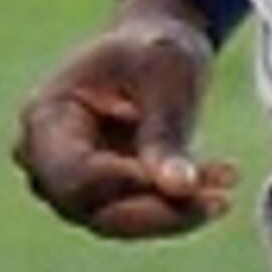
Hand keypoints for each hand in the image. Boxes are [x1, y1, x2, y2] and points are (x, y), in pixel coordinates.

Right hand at [13, 1, 236, 241]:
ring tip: (226, 186)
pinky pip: (142, 217)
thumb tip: (180, 188)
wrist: (159, 51)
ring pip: (119, 222)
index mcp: (46, 116)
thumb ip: (166, 130)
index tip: (181, 182)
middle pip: (92, 208)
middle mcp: (48, 159)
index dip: (123, 185)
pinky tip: (222, 182)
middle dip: (158, 209)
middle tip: (217, 200)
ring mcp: (73, 182)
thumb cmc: (155, 49)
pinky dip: (183, 207)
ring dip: (177, 212)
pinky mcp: (106, 197)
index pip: (72, 173)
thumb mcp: (164, 75)